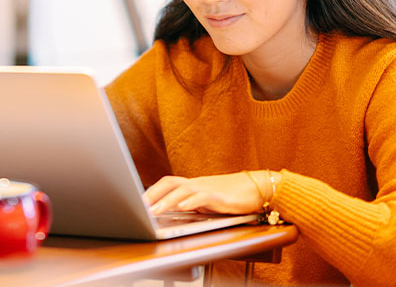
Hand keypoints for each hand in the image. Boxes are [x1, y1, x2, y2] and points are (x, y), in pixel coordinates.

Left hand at [144, 172, 267, 215]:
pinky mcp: (220, 196)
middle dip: (153, 194)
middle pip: (169, 182)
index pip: (167, 183)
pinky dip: (190, 202)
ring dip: (166, 201)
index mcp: (192, 185)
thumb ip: (191, 205)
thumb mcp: (207, 202)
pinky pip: (202, 197)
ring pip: (182, 190)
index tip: (137, 202)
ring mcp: (208, 188)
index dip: (151, 191)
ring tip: (153, 211)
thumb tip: (173, 213)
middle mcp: (197, 184)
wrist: (258, 189)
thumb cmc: (232, 197)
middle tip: (139, 207)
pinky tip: (181, 207)